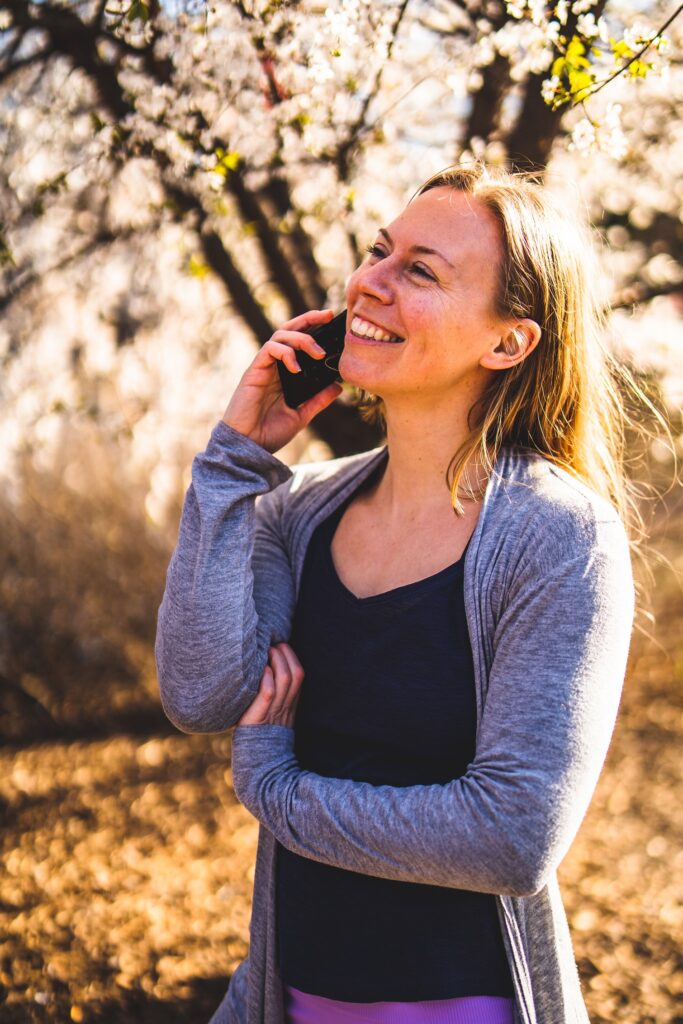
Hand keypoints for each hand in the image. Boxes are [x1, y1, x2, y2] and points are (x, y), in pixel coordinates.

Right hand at [222, 309, 343, 453]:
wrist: (250, 446)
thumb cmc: (270, 433)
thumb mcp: (302, 415)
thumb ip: (318, 400)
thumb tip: (338, 386)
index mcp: (285, 373)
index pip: (299, 342)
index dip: (314, 328)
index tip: (333, 322)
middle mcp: (274, 366)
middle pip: (289, 330)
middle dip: (309, 319)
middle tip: (328, 315)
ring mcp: (263, 367)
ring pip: (280, 336)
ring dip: (302, 339)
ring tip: (318, 354)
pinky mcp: (254, 372)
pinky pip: (269, 350)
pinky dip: (285, 353)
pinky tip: (296, 367)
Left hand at [236, 643, 303, 727]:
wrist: (262, 762)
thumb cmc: (262, 734)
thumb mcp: (274, 712)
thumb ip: (274, 694)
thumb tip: (264, 671)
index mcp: (291, 703)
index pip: (299, 674)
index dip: (292, 657)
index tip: (281, 646)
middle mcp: (286, 704)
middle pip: (295, 673)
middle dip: (286, 654)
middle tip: (272, 645)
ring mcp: (274, 710)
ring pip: (284, 679)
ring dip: (276, 661)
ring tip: (266, 651)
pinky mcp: (260, 716)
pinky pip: (268, 694)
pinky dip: (266, 679)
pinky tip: (261, 670)